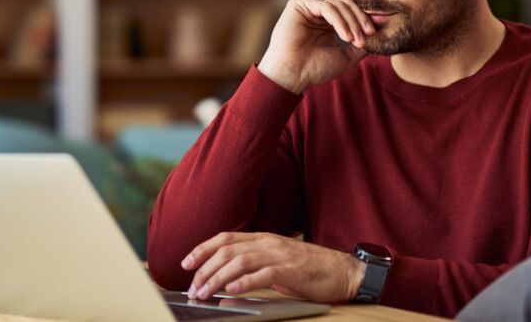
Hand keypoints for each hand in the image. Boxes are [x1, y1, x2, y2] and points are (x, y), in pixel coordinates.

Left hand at [180, 232, 364, 302]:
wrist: (344, 272)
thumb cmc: (310, 270)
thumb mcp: (277, 262)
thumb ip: (255, 266)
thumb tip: (227, 280)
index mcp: (264, 238)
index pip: (226, 238)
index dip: (202, 248)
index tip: (185, 263)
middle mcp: (269, 242)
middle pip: (227, 250)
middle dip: (204, 268)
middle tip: (192, 287)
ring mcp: (280, 255)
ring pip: (240, 261)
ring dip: (217, 278)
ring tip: (204, 293)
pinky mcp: (291, 270)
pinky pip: (263, 274)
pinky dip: (244, 283)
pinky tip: (231, 291)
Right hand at [257, 0, 372, 93]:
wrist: (293, 76)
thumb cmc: (315, 69)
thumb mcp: (345, 57)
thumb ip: (360, 46)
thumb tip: (378, 36)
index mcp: (327, 23)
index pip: (350, 10)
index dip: (363, 18)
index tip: (373, 33)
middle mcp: (318, 13)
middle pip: (346, 4)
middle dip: (360, 18)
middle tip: (368, 34)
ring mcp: (308, 7)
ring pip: (338, 4)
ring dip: (351, 22)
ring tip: (355, 40)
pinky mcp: (298, 5)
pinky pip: (325, 6)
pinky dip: (338, 20)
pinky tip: (344, 36)